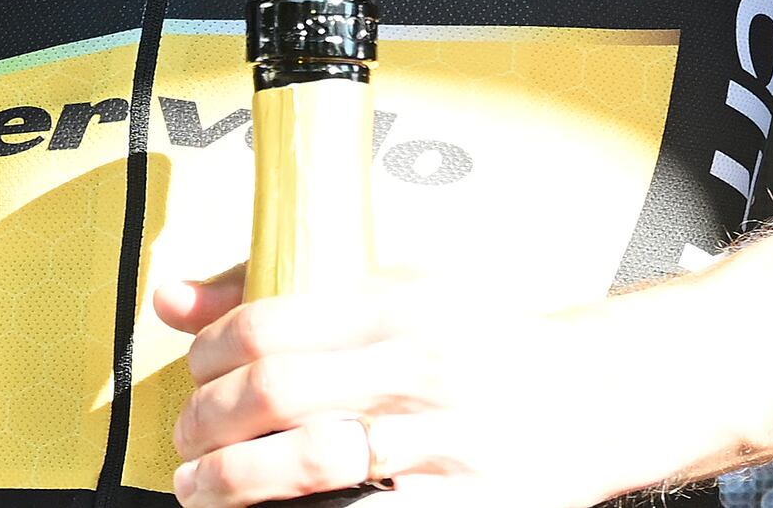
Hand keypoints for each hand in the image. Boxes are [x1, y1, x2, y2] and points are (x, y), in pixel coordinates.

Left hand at [158, 266, 666, 507]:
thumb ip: (291, 288)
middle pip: (272, 397)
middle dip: (204, 427)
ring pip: (302, 467)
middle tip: (187, 441)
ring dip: (230, 485)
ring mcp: (441, 445)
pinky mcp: (460, 506)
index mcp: (401, 305)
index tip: (194, 373)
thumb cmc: (492, 339)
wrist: (598, 395)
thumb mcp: (401, 287)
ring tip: (205, 488)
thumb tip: (173, 297)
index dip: (206, 357)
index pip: (268, 325)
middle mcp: (419, 370)